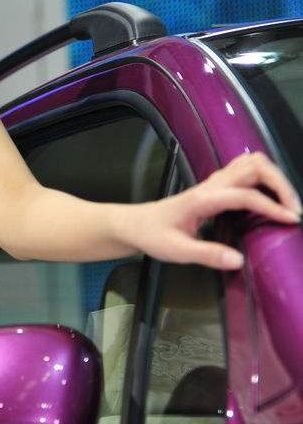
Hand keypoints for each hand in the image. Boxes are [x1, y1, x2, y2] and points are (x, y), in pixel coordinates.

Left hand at [125, 150, 301, 270]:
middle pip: (253, 167)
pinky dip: (264, 177)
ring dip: (274, 177)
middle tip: (294, 209)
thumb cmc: (154, 236)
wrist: (136, 224)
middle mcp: (210, 186)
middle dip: (279, 184)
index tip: (291, 219)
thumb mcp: (177, 251)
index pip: (244, 195)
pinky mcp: (215, 186)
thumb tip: (238, 260)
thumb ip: (207, 254)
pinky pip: (244, 170)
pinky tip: (271, 196)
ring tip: (288, 202)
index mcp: (203, 199)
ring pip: (250, 164)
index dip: (270, 205)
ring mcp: (213, 183)